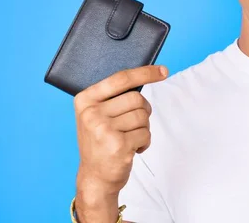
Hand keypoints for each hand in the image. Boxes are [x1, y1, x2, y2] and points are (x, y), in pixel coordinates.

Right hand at [74, 65, 167, 196]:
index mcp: (85, 100)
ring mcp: (103, 129)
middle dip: (143, 111)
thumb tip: (149, 74)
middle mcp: (91, 113)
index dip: (145, 73)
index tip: (163, 71)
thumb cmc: (101, 141)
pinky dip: (144, 142)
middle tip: (133, 125)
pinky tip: (131, 149)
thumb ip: (115, 96)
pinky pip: (146, 133)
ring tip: (128, 139)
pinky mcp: (117, 145)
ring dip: (143, 128)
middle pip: (137, 98)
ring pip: (143, 116)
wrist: (95, 177)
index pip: (121, 78)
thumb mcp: (98, 115)